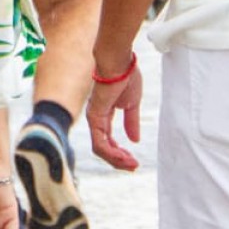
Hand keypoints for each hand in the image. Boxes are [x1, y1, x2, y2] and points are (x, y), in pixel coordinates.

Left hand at [87, 57, 143, 171]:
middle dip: (119, 160)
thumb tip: (134, 139)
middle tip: (133, 166)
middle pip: (103, 148)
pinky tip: (124, 157)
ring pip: (100, 149)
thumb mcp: (132, 104)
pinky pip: (100, 143)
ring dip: (116, 160)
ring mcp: (94, 119)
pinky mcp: (95, 118)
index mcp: (104, 114)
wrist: (119, 61)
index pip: (108, 140)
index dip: (120, 153)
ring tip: (131, 164)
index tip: (134, 160)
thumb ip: (131, 121)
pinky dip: (112, 153)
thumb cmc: (125, 76)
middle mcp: (96, 119)